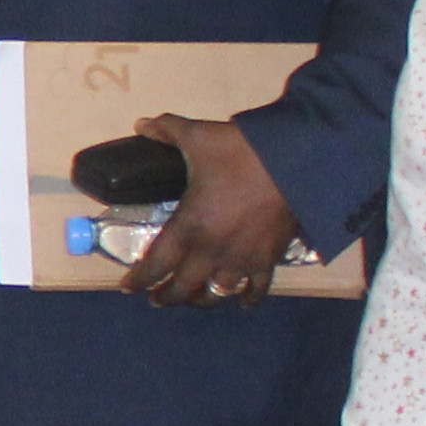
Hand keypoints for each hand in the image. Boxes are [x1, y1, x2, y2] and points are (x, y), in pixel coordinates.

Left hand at [117, 111, 296, 308]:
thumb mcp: (197, 136)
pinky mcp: (270, 258)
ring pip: (216, 295)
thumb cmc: (241, 151)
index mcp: (188, 228)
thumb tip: (142, 124)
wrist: (297, 160)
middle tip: (156, 299)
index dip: (139, 280)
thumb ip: (166, 131)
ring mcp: (242, 259)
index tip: (128, 286)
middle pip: (182, 288)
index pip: (155, 265)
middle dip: (166, 296)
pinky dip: (248, 297)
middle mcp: (211, 252)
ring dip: (201, 300)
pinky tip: (242, 301)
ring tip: (193, 298)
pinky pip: (257, 288)